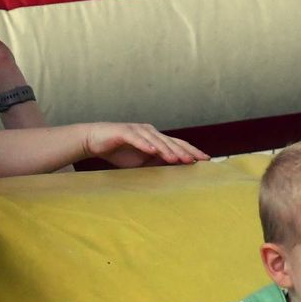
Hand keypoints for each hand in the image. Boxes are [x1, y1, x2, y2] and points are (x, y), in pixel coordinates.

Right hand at [83, 122, 208, 167]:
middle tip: (197, 160)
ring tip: (177, 159)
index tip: (205, 160)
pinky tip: (153, 151)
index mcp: (156, 138)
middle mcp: (150, 132)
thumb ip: (156, 163)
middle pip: (170, 141)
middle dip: (184, 151)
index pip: (177, 144)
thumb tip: (174, 171)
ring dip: (167, 150)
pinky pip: (137, 139)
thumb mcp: (141, 161)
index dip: (191, 151)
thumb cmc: (119, 151)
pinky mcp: (124, 132)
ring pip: (156, 140)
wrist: (94, 141)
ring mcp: (137, 130)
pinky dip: (145, 145)